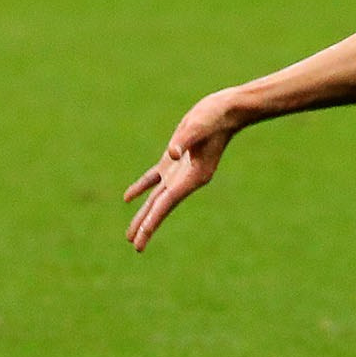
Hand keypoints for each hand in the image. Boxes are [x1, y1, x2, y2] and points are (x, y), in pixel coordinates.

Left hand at [122, 92, 240, 251]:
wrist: (227, 110)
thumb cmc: (214, 117)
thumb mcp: (199, 126)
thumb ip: (184, 140)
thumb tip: (172, 153)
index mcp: (194, 176)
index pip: (167, 203)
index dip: (152, 220)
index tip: (140, 238)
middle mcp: (186, 179)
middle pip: (161, 206)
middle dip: (147, 226)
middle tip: (135, 246)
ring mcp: (179, 171)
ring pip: (156, 197)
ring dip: (144, 214)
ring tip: (131, 234)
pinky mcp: (173, 160)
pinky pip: (154, 179)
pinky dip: (141, 188)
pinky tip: (128, 198)